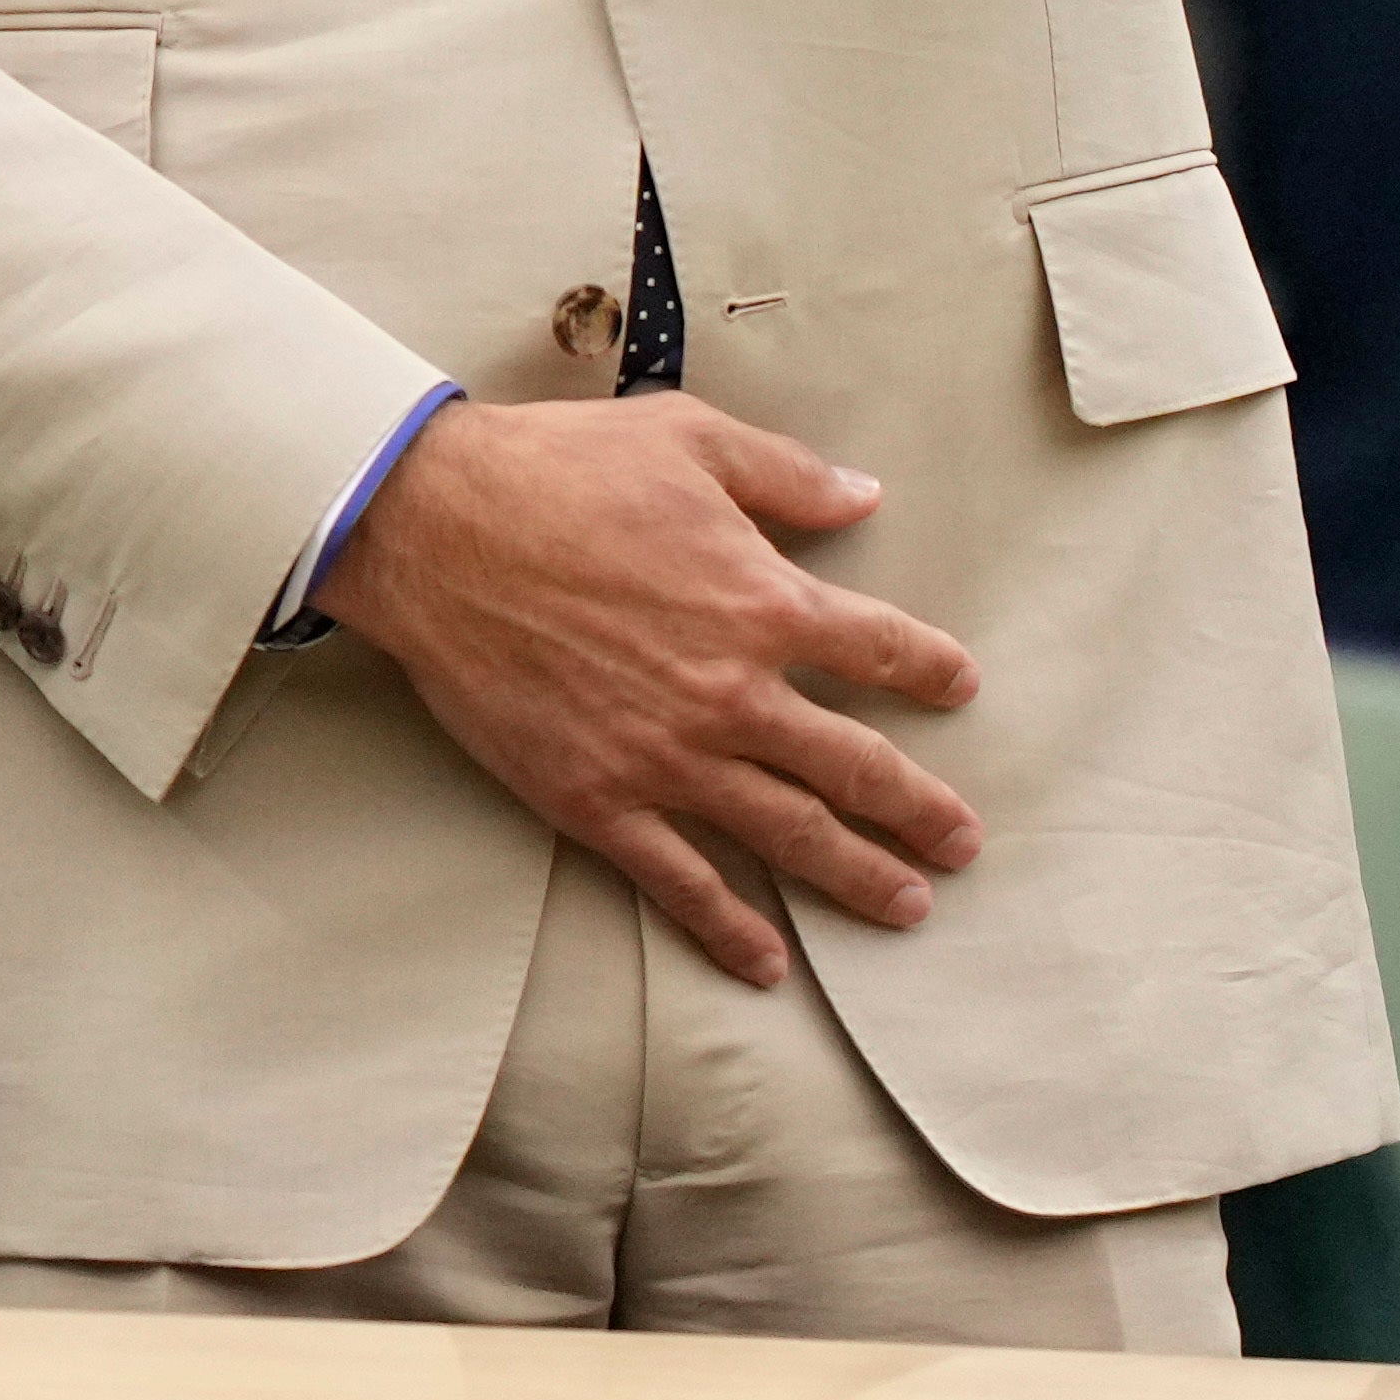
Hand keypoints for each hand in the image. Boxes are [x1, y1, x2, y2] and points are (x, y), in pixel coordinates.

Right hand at [312, 392, 983, 984]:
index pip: (879, 649)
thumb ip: (786, 476)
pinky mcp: (598, 800)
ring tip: (908, 906)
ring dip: (858, 877)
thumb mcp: (688, 438)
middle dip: (919, 809)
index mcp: (763, 601)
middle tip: (963, 842)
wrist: (436, 530)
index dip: (929, 670)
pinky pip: (680, 880)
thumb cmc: (559, 472)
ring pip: (789, 835)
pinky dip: (729, 928)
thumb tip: (863, 497)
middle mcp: (733, 693)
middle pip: (856, 767)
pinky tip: (768, 961)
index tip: (958, 688)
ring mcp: (667, 758)